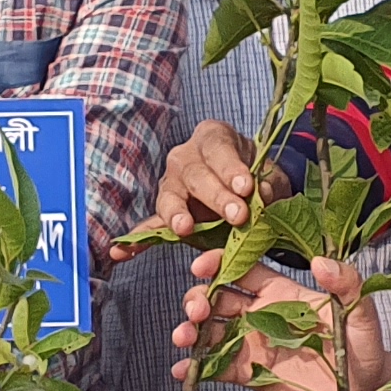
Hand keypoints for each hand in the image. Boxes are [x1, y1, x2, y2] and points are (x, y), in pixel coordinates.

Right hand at [134, 118, 260, 245]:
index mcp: (214, 138)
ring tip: (184, 228)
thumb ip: (269, 185)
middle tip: (237, 215)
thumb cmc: (257, 177)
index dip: (231, 168)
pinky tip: (120, 252)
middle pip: (194, 173)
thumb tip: (264, 195)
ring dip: (177, 214)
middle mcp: (186, 157)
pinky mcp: (166, 212)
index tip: (246, 188)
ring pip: (170, 197)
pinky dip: (138, 239)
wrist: (248, 191)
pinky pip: (150, 225)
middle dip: (215, 195)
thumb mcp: (271, 176)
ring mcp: (172, 185)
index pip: (218, 148)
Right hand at [175, 255, 390, 390]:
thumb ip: (346, 286)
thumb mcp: (361, 315)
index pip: (243, 269)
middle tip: (197, 311)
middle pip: (219, 298)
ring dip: (192, 330)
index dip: (220, 263)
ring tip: (184, 338)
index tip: (202, 265)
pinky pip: (218, 368)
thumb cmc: (365, 349)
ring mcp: (253, 344)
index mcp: (283, 293)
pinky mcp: (250, 374)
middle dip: (200, 299)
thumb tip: (321, 262)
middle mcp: (262, 314)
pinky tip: (181, 370)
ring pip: (212, 331)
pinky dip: (196, 368)